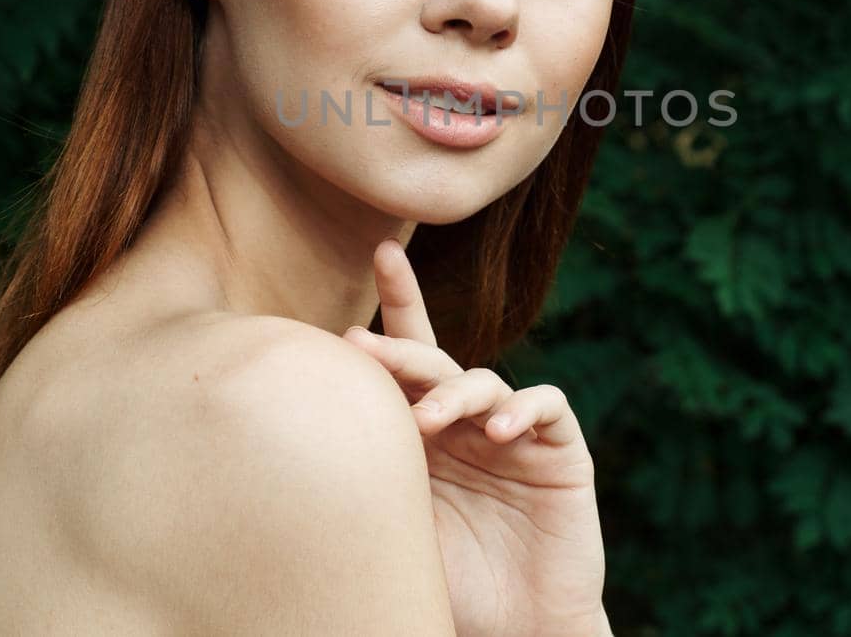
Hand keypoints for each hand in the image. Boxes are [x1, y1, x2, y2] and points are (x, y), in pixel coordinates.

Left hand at [343, 239, 607, 636]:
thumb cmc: (447, 588)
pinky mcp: (561, 451)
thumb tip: (289, 439)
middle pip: (436, 361)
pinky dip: (525, 408)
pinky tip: (502, 429)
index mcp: (424, 432)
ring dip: (454, 393)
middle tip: (362, 346)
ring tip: (428, 421)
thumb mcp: (389, 526)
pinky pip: (547, 407)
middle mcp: (468, 421)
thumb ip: (363, 477)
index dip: (398, 301)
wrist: (516, 633)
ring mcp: (515, 431)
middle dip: (400, 345)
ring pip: (485, 380)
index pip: (409, 356)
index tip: (382, 251)